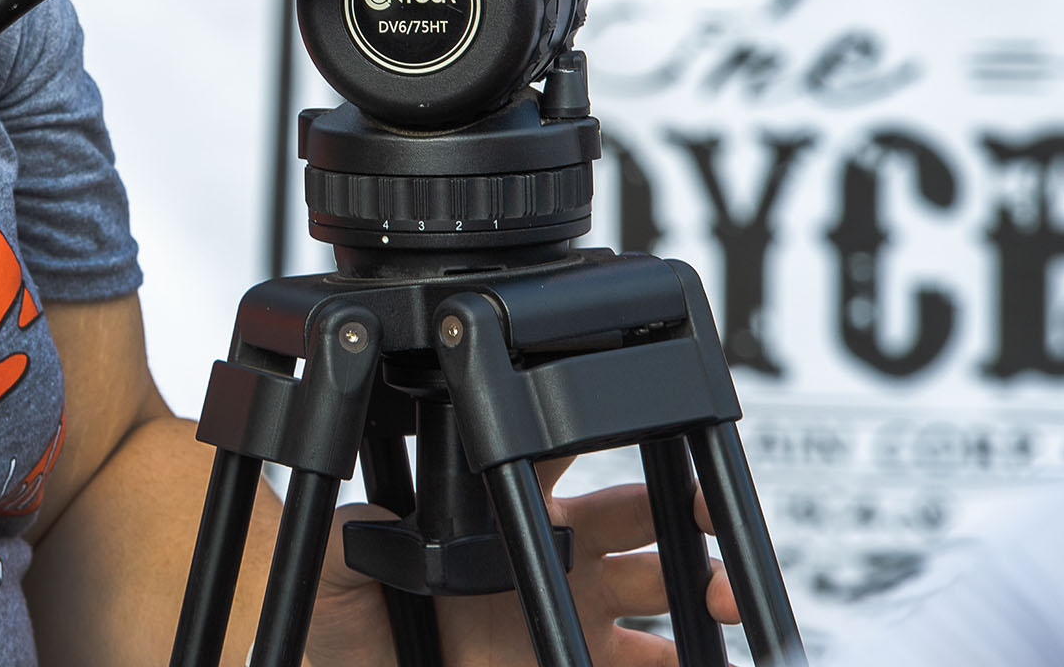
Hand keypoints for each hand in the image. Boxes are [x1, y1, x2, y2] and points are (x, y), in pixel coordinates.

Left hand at [307, 460, 739, 666]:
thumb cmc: (344, 615)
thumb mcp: (332, 568)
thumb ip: (349, 534)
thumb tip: (367, 513)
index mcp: (492, 509)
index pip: (553, 450)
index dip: (595, 430)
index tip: (632, 421)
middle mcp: (543, 551)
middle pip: (635, 515)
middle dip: (682, 510)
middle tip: (710, 519)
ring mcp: (566, 610)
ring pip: (658, 589)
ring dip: (702, 591)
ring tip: (731, 603)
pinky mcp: (572, 665)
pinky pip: (642, 664)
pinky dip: (677, 661)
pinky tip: (703, 659)